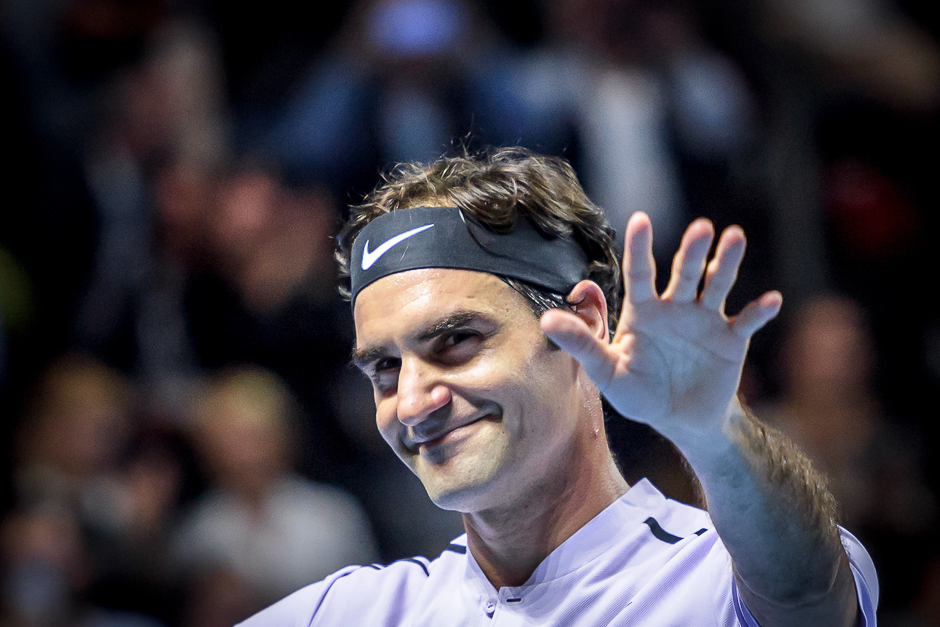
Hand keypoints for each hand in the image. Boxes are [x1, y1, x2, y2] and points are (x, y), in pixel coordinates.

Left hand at [541, 212, 781, 443]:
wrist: (681, 419)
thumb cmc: (640, 394)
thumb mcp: (608, 373)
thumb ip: (583, 344)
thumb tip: (546, 320)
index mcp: (644, 311)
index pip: (640, 273)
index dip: (640, 247)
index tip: (641, 219)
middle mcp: (676, 308)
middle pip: (684, 272)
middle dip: (693, 251)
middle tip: (703, 228)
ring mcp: (706, 320)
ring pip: (717, 285)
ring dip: (726, 264)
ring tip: (735, 238)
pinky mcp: (732, 340)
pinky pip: (747, 321)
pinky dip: (759, 311)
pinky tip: (772, 300)